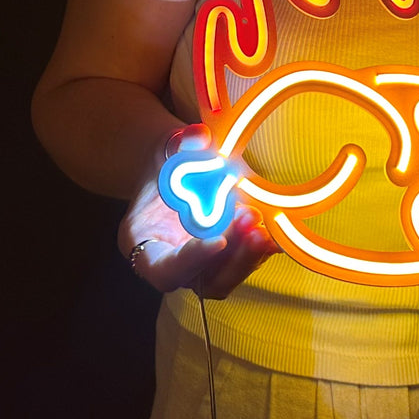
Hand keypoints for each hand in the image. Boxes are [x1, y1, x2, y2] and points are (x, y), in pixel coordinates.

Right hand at [119, 127, 278, 298]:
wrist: (178, 168)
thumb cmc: (167, 162)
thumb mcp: (168, 148)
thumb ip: (180, 145)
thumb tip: (199, 137)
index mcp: (143, 242)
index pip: (163, 269)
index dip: (191, 261)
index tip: (218, 240)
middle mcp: (172, 261)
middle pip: (204, 281)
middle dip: (233, 259)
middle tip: (253, 226)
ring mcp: (200, 264)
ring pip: (228, 275)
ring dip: (250, 254)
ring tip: (263, 222)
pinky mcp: (225, 257)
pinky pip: (244, 261)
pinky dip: (261, 248)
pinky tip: (275, 230)